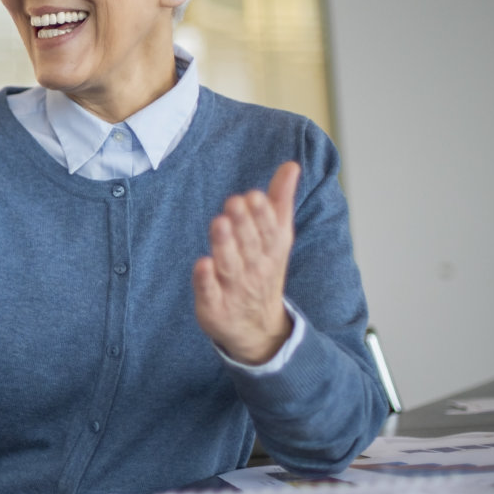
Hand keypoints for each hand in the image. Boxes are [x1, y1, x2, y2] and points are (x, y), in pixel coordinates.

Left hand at [193, 161, 298, 364]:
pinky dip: (205, 280)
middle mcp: (254, 270)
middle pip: (249, 246)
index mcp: (271, 252)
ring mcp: (234, 289)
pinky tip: (201, 263)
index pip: (270, 231)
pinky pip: (209, 292)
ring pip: (229, 265)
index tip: (253, 195)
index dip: (262, 215)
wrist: (259, 328)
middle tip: (234, 202)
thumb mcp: (277, 238)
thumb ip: (280, 201)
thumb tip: (291, 165)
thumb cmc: (263, 271)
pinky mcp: (214, 306)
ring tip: (219, 223)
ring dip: (225, 245)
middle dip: (243, 225)